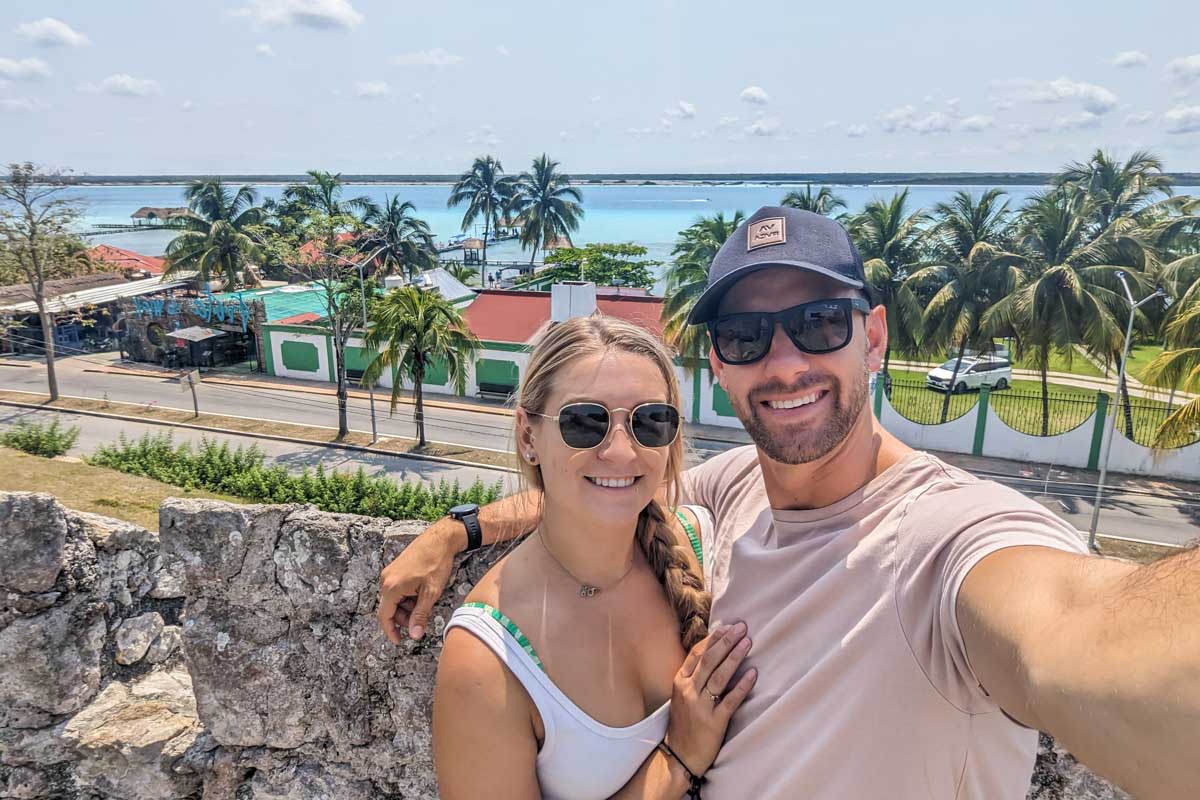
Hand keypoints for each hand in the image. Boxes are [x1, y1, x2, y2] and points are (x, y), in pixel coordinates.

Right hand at [377, 519, 459, 642]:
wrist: (440, 539)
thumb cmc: (436, 563)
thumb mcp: (431, 593)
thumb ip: (420, 615)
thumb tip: (415, 635)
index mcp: (391, 587)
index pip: (384, 616)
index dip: (391, 631)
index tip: (399, 641)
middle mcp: (386, 579)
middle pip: (389, 608)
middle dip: (403, 618)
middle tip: (420, 621)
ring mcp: (390, 573)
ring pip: (394, 599)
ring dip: (406, 607)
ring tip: (425, 604)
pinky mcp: (396, 568)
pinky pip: (396, 589)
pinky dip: (407, 597)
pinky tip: (421, 594)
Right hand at [664, 622, 756, 776]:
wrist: (679, 757)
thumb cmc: (684, 724)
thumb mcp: (682, 696)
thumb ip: (694, 676)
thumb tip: (713, 653)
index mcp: (680, 682)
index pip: (697, 654)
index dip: (713, 639)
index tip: (728, 626)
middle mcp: (688, 691)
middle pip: (709, 660)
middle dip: (726, 642)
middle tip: (742, 628)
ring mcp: (700, 707)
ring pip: (719, 676)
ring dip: (735, 657)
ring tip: (748, 643)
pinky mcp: (713, 722)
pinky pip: (730, 700)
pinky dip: (742, 686)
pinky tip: (753, 674)